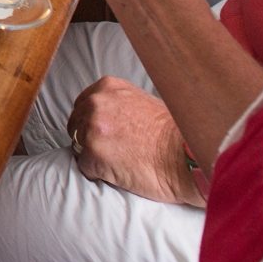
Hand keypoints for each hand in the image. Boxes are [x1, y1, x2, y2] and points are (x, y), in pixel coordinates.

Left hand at [68, 78, 203, 205]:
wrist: (186, 156)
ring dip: (95, 156)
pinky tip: (122, 171)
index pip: (82, 105)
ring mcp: (92, 128)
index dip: (92, 123)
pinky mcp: (92, 154)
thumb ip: (116, 104)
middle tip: (118, 151)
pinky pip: (86, 168)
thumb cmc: (171, 134)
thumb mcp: (140, 102)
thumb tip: (101, 115)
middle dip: (91, 139)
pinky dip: (100, 173)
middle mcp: (95, 103)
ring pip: (79, 146)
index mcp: (107, 87)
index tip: (108, 134)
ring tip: (123, 160)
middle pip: (76, 125)